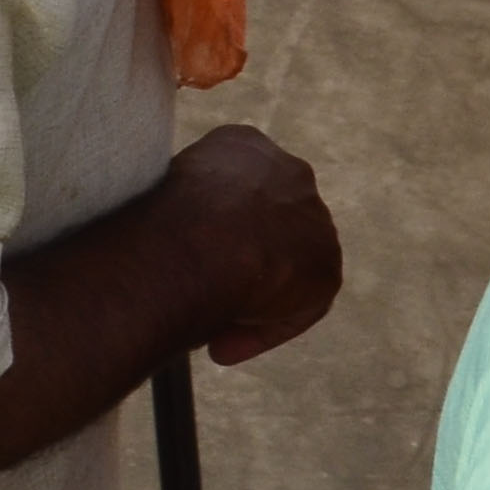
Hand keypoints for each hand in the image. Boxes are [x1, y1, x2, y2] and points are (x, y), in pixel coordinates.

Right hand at [153, 123, 340, 365]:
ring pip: (281, 267)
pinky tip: (220, 346)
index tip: (188, 254)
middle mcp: (289, 173)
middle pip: (266, 224)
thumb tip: (170, 242)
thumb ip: (185, 203)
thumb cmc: (162, 214)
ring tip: (207, 329)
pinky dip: (260, 328)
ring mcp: (314, 220)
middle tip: (202, 288)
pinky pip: (291, 306)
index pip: (237, 185)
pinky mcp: (326, 268)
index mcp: (243, 143)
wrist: (204, 236)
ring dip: (252, 296)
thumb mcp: (164, 191)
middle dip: (241, 255)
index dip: (214, 225)